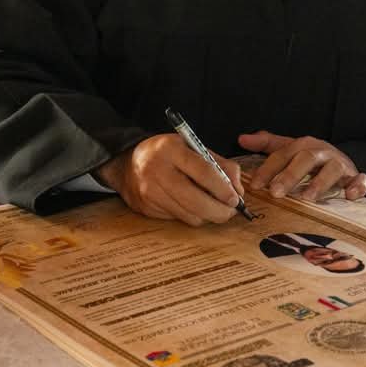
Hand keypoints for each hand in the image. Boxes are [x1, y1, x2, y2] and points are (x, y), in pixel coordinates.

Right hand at [93, 133, 244, 225]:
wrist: (127, 164)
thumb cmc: (166, 154)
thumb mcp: (191, 147)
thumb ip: (218, 164)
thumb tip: (238, 189)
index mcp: (171, 150)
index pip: (203, 172)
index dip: (223, 189)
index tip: (236, 198)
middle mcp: (157, 171)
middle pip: (196, 201)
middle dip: (220, 211)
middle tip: (231, 211)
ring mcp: (150, 193)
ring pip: (190, 215)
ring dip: (208, 216)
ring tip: (215, 208)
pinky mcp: (147, 209)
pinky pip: (179, 219)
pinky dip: (192, 216)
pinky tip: (192, 206)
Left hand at [239, 131, 365, 201]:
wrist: (342, 163)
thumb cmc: (311, 159)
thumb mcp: (289, 149)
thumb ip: (267, 144)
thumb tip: (241, 138)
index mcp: (303, 145)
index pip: (282, 154)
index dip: (268, 169)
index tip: (255, 185)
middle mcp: (322, 152)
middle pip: (305, 159)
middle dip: (290, 175)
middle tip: (275, 193)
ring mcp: (340, 164)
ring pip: (332, 169)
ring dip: (319, 183)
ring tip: (306, 198)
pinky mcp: (356, 177)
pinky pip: (361, 179)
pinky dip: (357, 186)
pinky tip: (349, 196)